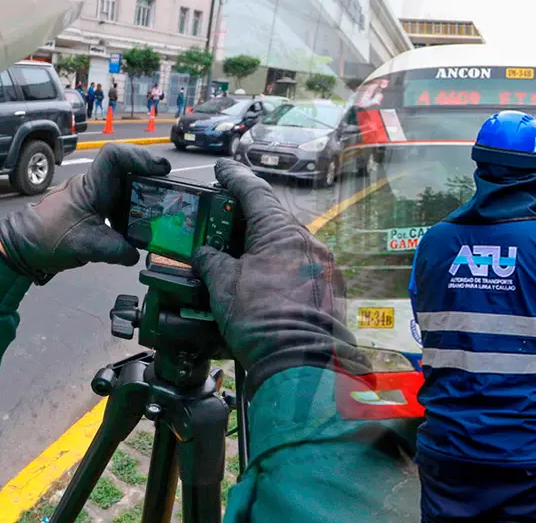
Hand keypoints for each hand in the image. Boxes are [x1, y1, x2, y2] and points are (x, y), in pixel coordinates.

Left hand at [0, 144, 169, 280]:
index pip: (114, 157)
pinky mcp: (95, 210)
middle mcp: (94, 186)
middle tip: (170, 187)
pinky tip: (143, 224)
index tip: (161, 169)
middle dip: (150, 173)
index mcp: (91, 187)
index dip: (140, 156)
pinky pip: (120, 201)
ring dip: (144, 191)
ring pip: (125, 184)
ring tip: (162, 204)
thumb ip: (116, 251)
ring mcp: (94, 197)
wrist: (21, 247)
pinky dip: (135, 208)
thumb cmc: (46, 239)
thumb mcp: (86, 247)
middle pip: (127, 167)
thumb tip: (137, 255)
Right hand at [192, 159, 368, 397]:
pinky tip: (261, 282)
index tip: (222, 169)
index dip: (234, 178)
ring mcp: (322, 267)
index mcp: (282, 232)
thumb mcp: (224, 286)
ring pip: (287, 245)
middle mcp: (308, 242)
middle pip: (272, 219)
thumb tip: (206, 255)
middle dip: (245, 219)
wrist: (302, 364)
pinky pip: (299, 268)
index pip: (255, 192)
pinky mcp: (329, 290)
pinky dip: (277, 268)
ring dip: (261, 247)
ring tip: (236, 256)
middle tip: (222, 219)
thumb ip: (212, 262)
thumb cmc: (262, 322)